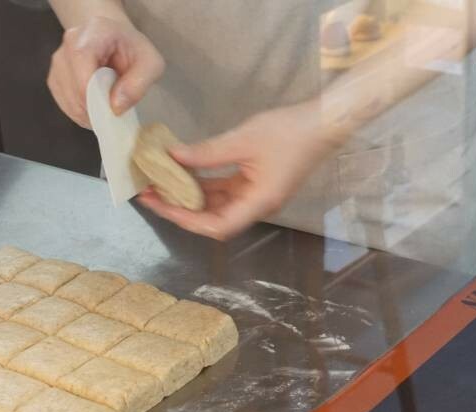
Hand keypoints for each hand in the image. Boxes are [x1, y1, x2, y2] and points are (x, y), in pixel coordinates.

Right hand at [47, 16, 164, 127]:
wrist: (114, 41)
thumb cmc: (133, 51)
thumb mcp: (151, 64)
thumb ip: (138, 84)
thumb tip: (115, 107)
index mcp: (94, 31)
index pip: (81, 60)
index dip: (92, 91)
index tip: (110, 109)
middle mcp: (70, 42)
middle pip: (72, 83)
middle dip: (93, 106)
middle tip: (112, 114)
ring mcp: (59, 60)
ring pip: (66, 96)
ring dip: (85, 112)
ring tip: (105, 112)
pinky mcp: (55, 76)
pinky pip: (63, 102)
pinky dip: (78, 113)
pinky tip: (94, 110)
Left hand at [138, 101, 345, 239]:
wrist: (325, 121)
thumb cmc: (290, 132)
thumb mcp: (243, 139)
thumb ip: (207, 153)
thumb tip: (172, 157)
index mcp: (259, 203)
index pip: (215, 226)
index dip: (184, 220)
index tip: (159, 204)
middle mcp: (257, 205)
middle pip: (212, 218)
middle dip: (179, 208)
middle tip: (149, 193)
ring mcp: (257, 194)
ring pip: (216, 204)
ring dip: (189, 196)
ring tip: (160, 182)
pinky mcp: (257, 181)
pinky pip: (225, 189)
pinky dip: (204, 183)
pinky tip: (183, 170)